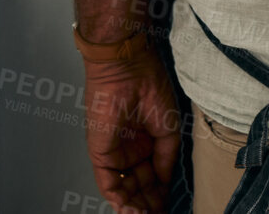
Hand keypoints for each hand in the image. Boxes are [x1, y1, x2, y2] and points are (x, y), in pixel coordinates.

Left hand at [82, 48, 180, 213]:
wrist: (128, 69)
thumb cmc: (150, 86)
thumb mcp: (169, 128)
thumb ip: (166, 157)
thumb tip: (165, 180)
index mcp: (146, 140)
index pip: (153, 174)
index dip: (160, 192)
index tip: (167, 206)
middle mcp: (129, 149)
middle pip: (139, 185)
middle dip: (148, 203)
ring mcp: (114, 152)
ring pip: (123, 187)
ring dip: (134, 204)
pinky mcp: (100, 152)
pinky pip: (108, 181)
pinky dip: (118, 197)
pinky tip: (130, 208)